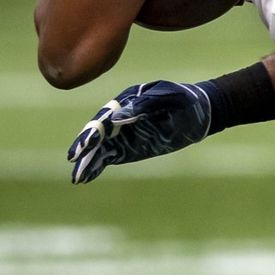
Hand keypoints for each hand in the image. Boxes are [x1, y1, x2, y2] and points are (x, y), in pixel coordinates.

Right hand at [67, 81, 212, 183]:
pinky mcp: (128, 149)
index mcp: (124, 102)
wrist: (200, 112)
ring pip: (100, 149)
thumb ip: (142, 106)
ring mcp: (122, 135)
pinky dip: (97, 167)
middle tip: (74, 159)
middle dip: (84, 148)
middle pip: (96, 134)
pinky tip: (86, 177)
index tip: (85, 144)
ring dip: (87, 162)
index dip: (93, 131)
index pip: (104, 118)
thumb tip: (116, 119)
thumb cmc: (183, 99)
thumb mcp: (166, 97)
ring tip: (77, 177)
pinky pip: (109, 158)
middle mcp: (118, 118)